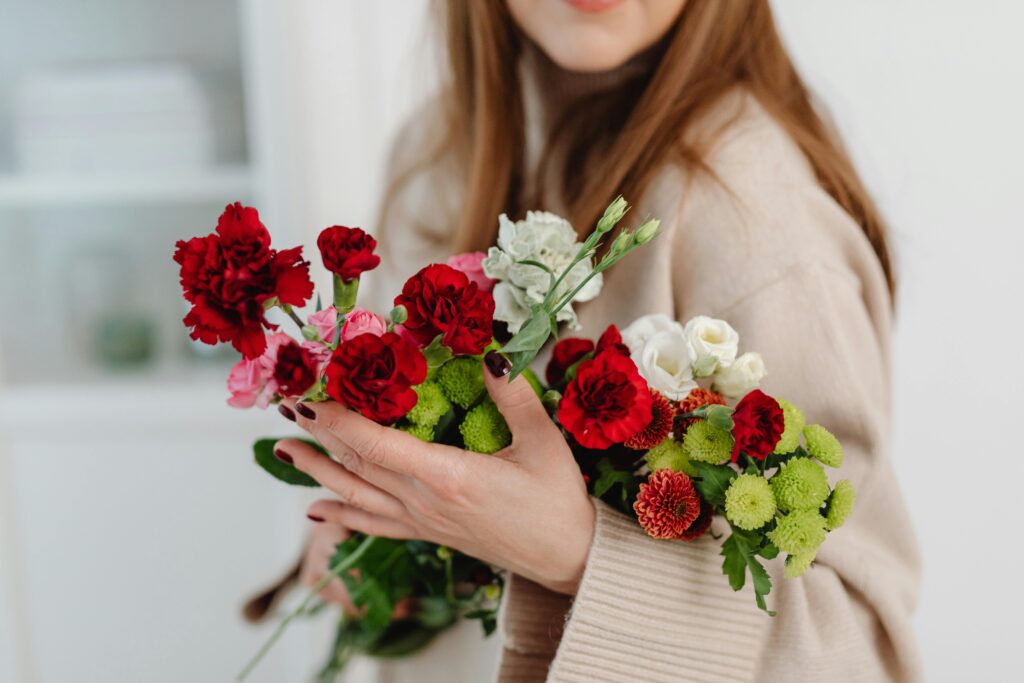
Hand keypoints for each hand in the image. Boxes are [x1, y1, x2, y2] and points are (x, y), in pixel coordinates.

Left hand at [275, 353, 595, 594]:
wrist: (569, 559)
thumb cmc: (558, 502)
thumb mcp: (543, 441)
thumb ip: (513, 396)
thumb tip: (490, 352)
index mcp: (448, 477)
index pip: (377, 444)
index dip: (338, 419)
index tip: (308, 396)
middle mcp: (424, 502)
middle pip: (357, 464)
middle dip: (318, 432)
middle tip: (285, 403)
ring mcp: (422, 522)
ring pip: (356, 494)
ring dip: (316, 471)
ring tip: (281, 449)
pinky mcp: (428, 533)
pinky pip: (374, 525)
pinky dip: (342, 515)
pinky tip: (315, 512)